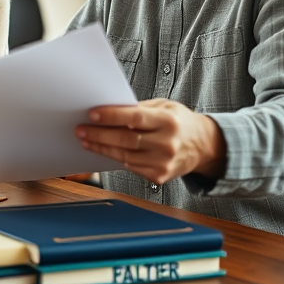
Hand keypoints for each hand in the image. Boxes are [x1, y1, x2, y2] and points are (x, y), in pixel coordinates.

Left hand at [75, 99, 225, 185]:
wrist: (202, 146)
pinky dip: (114, 157)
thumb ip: (139, 109)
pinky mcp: (159, 176)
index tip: (92, 114)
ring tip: (86, 139)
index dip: (111, 116)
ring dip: (101, 147)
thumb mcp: (164, 107)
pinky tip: (102, 149)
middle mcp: (167, 143)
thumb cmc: (178, 122)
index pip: (134, 117)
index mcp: (169, 121)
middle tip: (80, 129)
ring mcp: (163, 162)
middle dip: (99, 134)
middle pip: (125, 139)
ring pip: (124, 155)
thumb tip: (109, 110)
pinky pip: (130, 166)